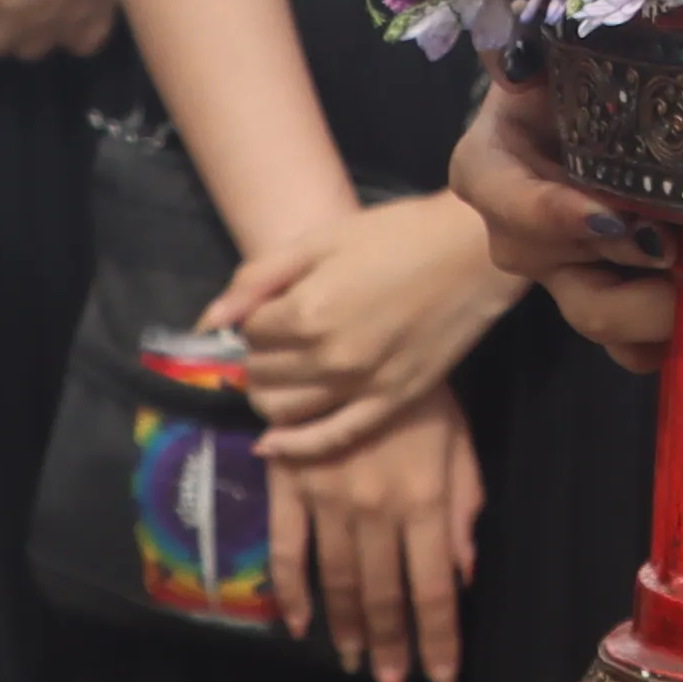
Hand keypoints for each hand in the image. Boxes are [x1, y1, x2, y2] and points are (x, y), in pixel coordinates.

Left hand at [216, 191, 518, 456]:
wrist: (473, 250)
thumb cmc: (397, 234)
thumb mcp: (322, 240)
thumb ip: (259, 278)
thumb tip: (209, 322)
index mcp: (307, 310)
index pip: (248, 334)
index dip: (252, 321)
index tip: (268, 311)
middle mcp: (328, 356)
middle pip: (261, 374)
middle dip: (257, 358)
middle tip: (275, 342)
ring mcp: (361, 385)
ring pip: (284, 411)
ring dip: (268, 397)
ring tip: (281, 376)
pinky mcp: (390, 402)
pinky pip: (332, 438)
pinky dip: (296, 447)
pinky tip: (273, 445)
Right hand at [270, 379, 479, 681]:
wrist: (354, 336)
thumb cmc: (419, 386)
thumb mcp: (458, 438)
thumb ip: (463, 504)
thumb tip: (463, 572)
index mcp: (424, 499)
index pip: (432, 590)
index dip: (437, 642)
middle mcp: (375, 510)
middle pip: (384, 598)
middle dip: (393, 651)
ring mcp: (328, 501)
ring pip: (338, 583)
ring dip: (348, 631)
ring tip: (358, 665)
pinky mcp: (289, 487)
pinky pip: (288, 550)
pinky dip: (292, 591)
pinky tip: (298, 624)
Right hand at [449, 72, 675, 367]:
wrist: (622, 106)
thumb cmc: (582, 71)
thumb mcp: (557, 49)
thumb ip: (532, 48)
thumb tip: (516, 55)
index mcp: (491, 167)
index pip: (504, 199)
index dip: (555, 216)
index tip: (614, 221)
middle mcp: (520, 232)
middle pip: (555, 271)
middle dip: (624, 266)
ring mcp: (565, 275)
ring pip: (597, 315)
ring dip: (657, 305)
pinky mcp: (610, 303)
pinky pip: (631, 349)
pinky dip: (671, 335)